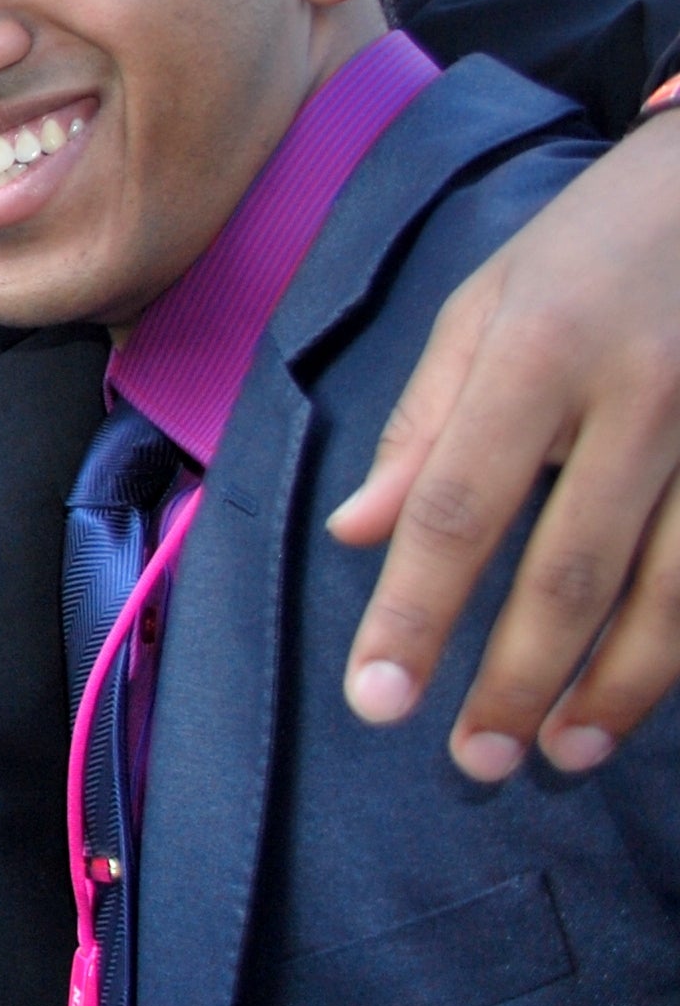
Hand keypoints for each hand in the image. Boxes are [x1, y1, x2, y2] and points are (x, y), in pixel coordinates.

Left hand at [332, 109, 679, 776]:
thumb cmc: (593, 243)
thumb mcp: (484, 302)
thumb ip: (424, 423)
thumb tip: (357, 533)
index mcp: (539, 351)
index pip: (461, 506)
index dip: (416, 610)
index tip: (376, 700)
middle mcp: (641, 396)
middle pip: (574, 567)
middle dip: (518, 677)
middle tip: (473, 762)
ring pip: (675, 588)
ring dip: (619, 686)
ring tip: (561, 751)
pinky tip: (647, 692)